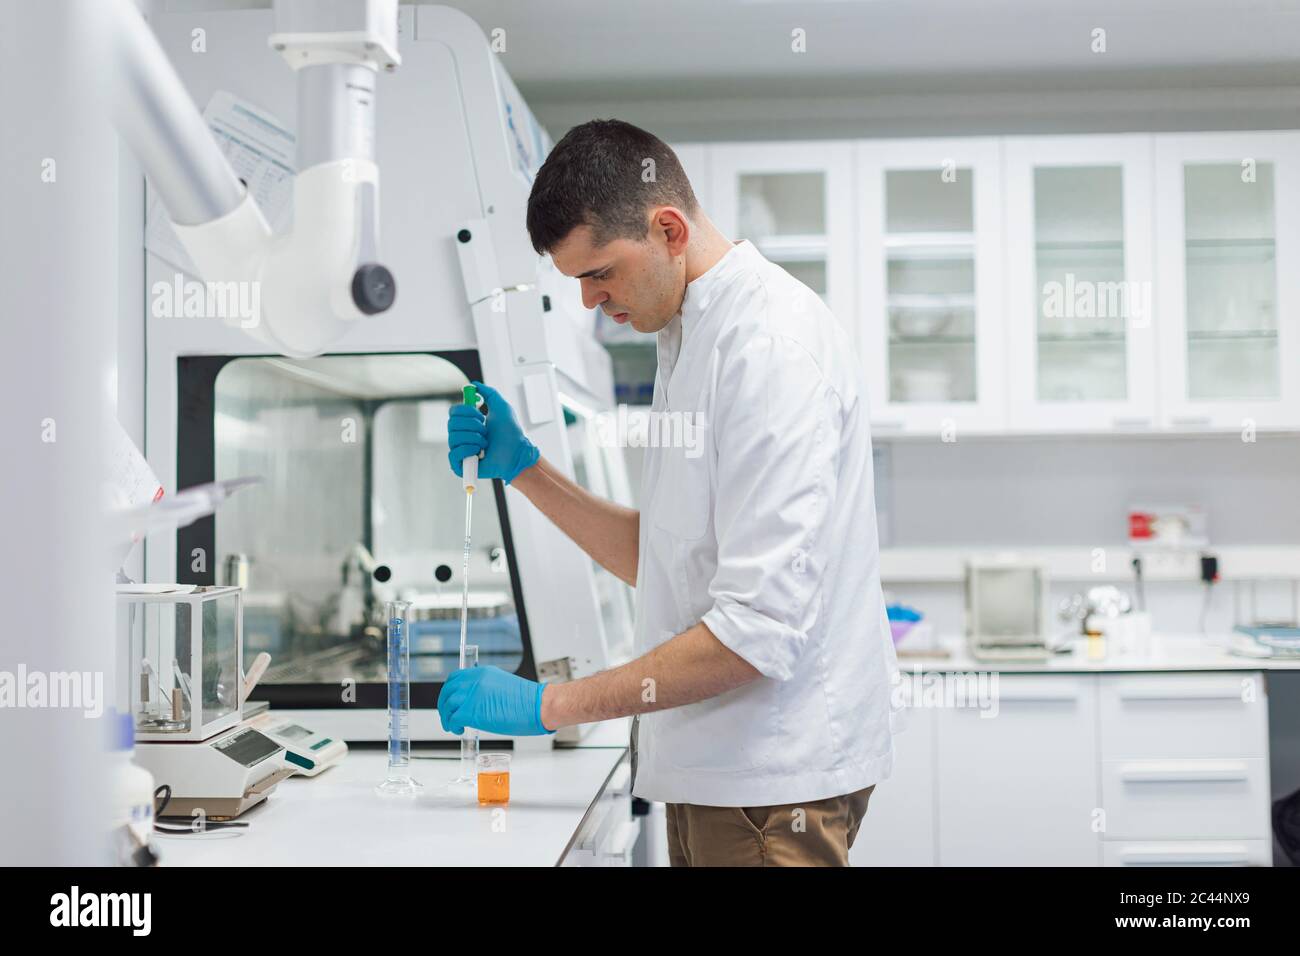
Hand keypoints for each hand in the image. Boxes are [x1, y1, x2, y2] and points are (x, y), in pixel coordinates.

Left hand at [437, 665, 553, 735]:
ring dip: (447, 717)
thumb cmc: (528, 701)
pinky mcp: (473, 711)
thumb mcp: (502, 687)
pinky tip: (459, 729)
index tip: (450, 700)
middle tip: (447, 715)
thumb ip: (486, 690)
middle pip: (448, 690)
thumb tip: (476, 702)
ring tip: (453, 726)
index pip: (456, 678)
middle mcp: (475, 681)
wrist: (539, 706)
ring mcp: (473, 695)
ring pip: (447, 705)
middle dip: (444, 705)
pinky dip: (452, 725)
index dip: (449, 691)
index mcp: (483, 673)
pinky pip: (453, 718)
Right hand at [447, 381, 539, 483]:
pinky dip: (467, 450)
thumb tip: (474, 384)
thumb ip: (489, 393)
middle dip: (472, 425)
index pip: (453, 412)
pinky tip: (478, 452)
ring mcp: (461, 451)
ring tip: (485, 443)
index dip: (465, 411)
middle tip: (485, 430)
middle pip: (452, 424)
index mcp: (467, 423)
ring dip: (474, 438)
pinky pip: (453, 454)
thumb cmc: (511, 432)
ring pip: (453, 438)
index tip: (480, 413)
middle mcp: (461, 436)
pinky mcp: (461, 466)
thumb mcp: (501, 406)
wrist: (517, 452)